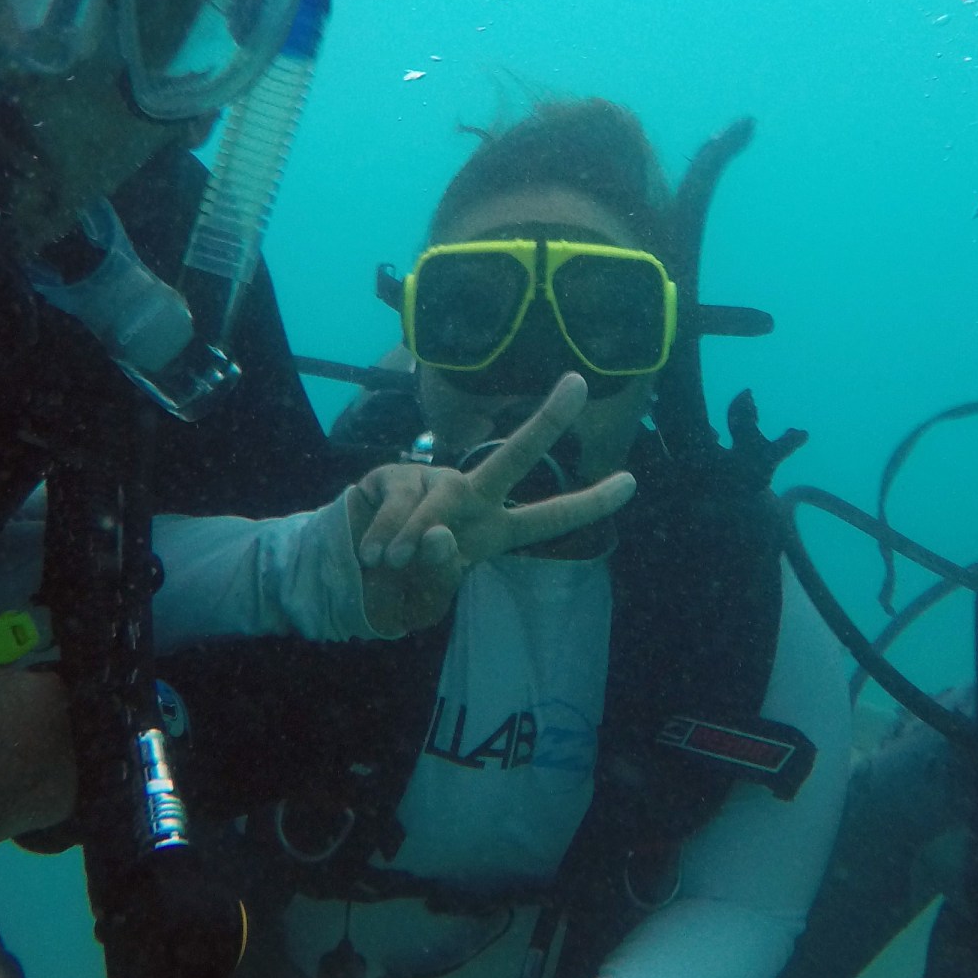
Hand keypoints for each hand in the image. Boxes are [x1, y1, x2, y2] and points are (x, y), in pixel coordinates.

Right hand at [348, 374, 637, 636]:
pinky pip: (398, 504)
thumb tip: (437, 531)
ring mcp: (434, 481)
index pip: (549, 520)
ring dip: (407, 544)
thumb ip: (441, 570)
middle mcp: (472, 497)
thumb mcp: (430, 594)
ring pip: (436, 505)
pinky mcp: (394, 474)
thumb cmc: (401, 585)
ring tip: (387, 563)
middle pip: (514, 458)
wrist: (346, 574)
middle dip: (547, 421)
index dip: (590, 504)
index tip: (631, 482)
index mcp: (494, 530)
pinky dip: (383, 535)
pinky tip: (370, 550)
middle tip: (578, 382)